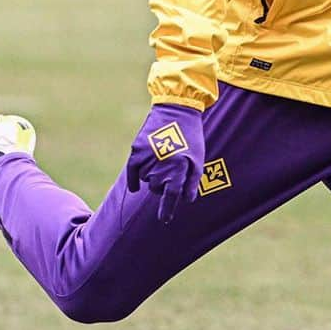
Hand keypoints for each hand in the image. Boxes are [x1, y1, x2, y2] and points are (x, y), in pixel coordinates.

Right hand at [126, 104, 204, 223]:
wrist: (176, 109)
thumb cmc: (191, 136)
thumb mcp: (198, 159)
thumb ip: (192, 182)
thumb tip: (186, 201)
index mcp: (178, 167)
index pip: (171, 196)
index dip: (167, 210)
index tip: (164, 220)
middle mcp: (161, 164)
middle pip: (157, 189)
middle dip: (164, 186)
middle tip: (171, 172)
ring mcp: (146, 157)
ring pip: (146, 180)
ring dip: (153, 177)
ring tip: (163, 161)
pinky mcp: (136, 150)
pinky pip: (132, 173)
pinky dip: (135, 180)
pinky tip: (136, 187)